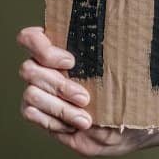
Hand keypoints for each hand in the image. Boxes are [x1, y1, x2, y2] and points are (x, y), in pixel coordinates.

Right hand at [16, 27, 158, 156]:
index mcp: (64, 49)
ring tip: (86, 120)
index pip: (31, 38)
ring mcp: (40, 91)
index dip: (42, 48)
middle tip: (86, 98)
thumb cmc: (129, 93)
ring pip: (31, 93)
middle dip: (60, 86)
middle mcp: (47, 68)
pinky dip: (54, 121)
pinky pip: (31, 114)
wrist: (129, 128)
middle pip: (29, 68)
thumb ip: (115, 51)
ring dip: (60, 107)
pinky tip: (75, 127)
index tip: (71, 62)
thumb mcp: (127, 70)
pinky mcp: (40, 115)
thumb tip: (123, 30)